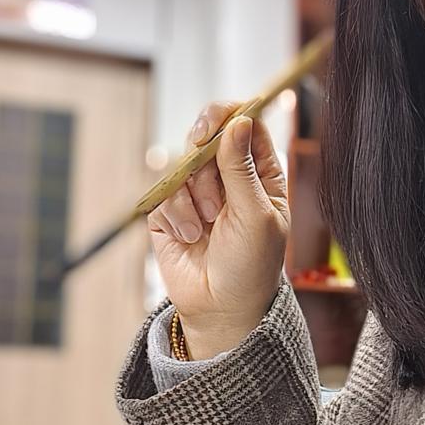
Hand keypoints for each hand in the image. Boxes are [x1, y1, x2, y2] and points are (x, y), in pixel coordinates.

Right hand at [146, 104, 289, 354]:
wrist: (221, 309)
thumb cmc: (251, 266)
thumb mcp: (257, 216)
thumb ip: (243, 168)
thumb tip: (237, 121)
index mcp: (261, 174)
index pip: (246, 124)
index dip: (229, 115)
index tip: (215, 125)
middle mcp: (228, 177)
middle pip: (208, 136)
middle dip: (204, 160)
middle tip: (210, 186)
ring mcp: (197, 193)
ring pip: (182, 165)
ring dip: (193, 195)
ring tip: (206, 227)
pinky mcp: (170, 211)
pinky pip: (163, 193)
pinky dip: (175, 214)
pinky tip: (190, 238)